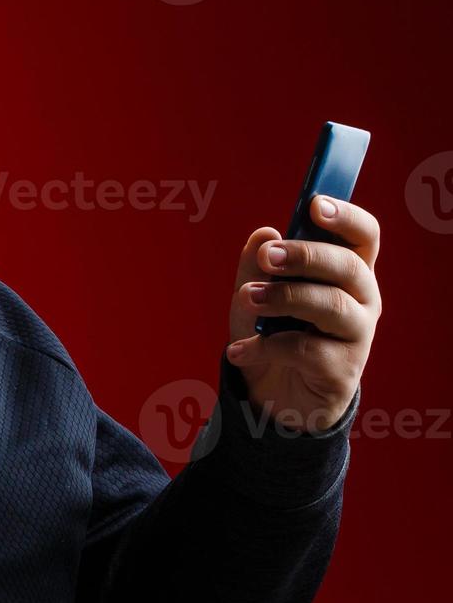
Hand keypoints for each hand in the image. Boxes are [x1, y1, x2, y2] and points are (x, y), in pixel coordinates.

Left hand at [226, 195, 381, 432]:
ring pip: (333, 307)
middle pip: (348, 267)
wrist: (273, 397)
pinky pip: (307, 350)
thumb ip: (257, 266)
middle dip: (305, 256)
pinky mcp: (344, 371)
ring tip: (247, 298)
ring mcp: (358, 337)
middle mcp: (363, 300)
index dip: (345, 217)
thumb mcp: (255, 296)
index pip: (364, 237)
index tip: (313, 205)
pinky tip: (237, 350)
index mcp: (347, 273)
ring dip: (285, 297)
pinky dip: (265, 347)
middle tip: (266, 257)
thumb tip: (264, 233)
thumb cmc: (271, 334)